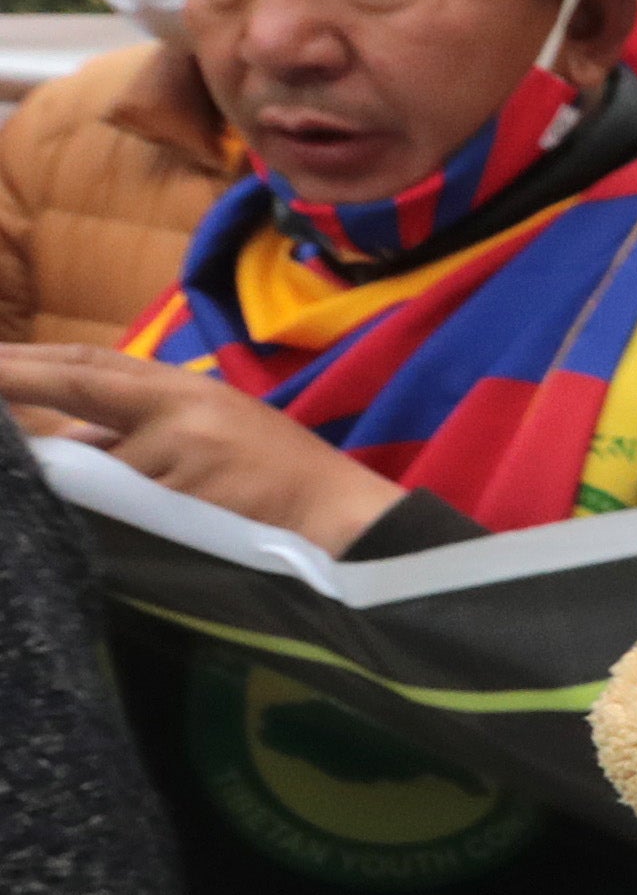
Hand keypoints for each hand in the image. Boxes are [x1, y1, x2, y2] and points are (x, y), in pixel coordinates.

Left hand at [0, 347, 406, 550]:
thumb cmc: (277, 481)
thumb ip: (135, 434)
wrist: (347, 524)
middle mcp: (178, 412)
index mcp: (185, 391)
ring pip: (93, 473)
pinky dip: (115, 526)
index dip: (29, 361)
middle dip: (21, 383)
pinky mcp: (183, 507)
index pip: (91, 365)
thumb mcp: (211, 436)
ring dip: (88, 490)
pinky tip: (155, 533)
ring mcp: (180, 458)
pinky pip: (118, 517)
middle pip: (80, 393)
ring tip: (153, 502)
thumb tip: (54, 447)